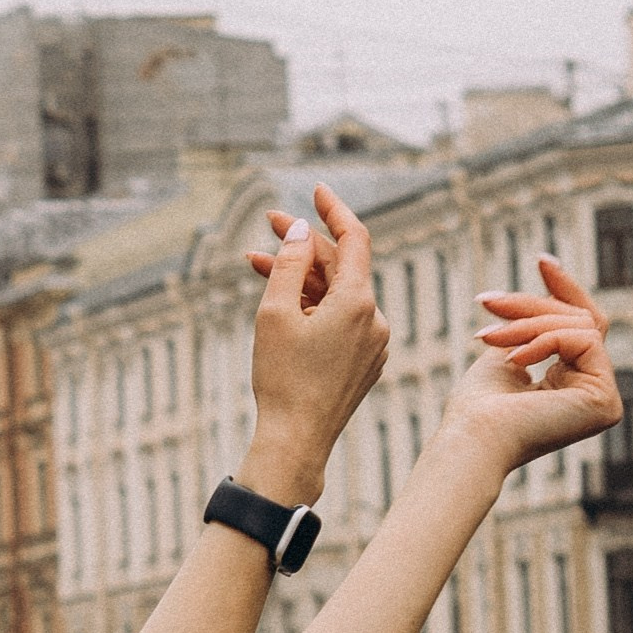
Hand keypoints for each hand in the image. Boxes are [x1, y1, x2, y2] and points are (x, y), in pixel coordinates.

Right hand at [237, 179, 390, 504]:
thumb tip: (303, 231)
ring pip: (338, 297)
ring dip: (302, 280)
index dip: (335, 210)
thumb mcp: (275, 313)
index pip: (355, 238)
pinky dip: (314, 308)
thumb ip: (288, 263)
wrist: (296, 442)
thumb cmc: (282, 381)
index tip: (316, 191)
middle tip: (269, 227)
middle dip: (305, 247)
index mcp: (358, 303)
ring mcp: (372, 344)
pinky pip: (341, 322)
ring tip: (258, 267)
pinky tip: (284, 307)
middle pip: (341, 268)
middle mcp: (374, 320)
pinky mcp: (363, 364)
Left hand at [457, 257, 621, 467]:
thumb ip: (536, 327)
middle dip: (532, 306)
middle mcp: (593, 395)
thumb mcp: (509, 350)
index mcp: (571, 387)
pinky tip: (516, 358)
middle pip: (579, 320)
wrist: (471, 438)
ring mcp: (604, 400)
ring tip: (490, 336)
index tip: (540, 259)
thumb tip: (552, 288)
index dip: (564, 290)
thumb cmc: (477, 408)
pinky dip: (546, 340)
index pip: (580, 327)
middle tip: (488, 301)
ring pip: (581, 326)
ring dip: (530, 323)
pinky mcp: (606, 401)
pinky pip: (585, 340)